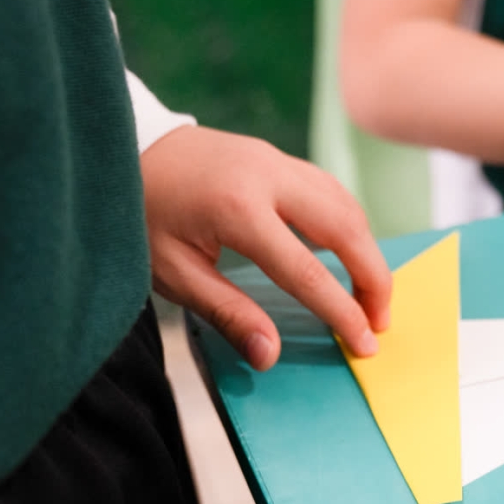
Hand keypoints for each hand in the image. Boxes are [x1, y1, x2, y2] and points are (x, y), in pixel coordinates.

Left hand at [140, 126, 391, 369]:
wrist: (123, 148)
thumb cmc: (141, 215)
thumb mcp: (173, 273)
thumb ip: (227, 313)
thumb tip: (269, 355)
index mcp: (238, 210)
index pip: (308, 271)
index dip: (342, 312)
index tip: (364, 344)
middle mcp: (267, 177)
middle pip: (346, 228)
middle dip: (374, 278)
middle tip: (380, 321)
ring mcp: (276, 161)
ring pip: (346, 205)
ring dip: (367, 251)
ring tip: (370, 295)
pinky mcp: (277, 157)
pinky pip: (330, 191)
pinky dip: (350, 225)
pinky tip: (349, 254)